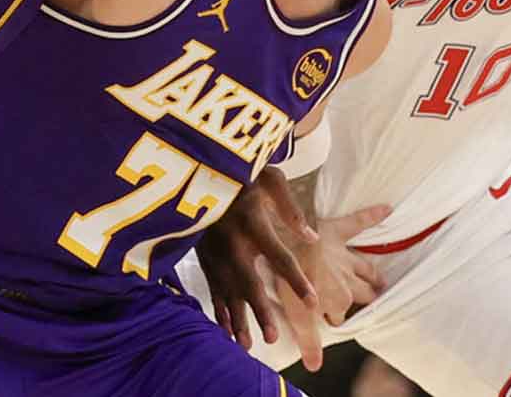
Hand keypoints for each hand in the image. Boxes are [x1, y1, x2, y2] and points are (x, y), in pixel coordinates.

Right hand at [193, 167, 319, 349]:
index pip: (279, 257)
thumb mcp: (270, 176)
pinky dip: (217, 310)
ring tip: (248, 345)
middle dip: (260, 312)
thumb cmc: (241, 170)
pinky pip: (210, 287)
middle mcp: (231, 241)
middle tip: (273, 338)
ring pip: (226, 292)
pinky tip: (224, 329)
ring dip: (237, 319)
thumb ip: (290, 207)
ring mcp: (212, 251)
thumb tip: (311, 237)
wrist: (197, 164)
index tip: (312, 302)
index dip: (296, 281)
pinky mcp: (200, 254)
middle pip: (249, 283)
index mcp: (252, 221)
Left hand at [273, 203, 389, 370]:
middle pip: (363, 293)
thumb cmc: (294, 282)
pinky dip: (374, 215)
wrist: (289, 245)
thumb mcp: (298, 317)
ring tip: (383, 281)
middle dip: (368, 299)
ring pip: (366, 267)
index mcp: (339, 301)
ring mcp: (345, 256)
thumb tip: (315, 367)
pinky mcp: (339, 230)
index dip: (335, 318)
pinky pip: (360, 221)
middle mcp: (347, 280)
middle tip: (375, 300)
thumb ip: (309, 342)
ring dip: (374, 275)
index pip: (340, 315)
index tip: (332, 319)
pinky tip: (388, 208)